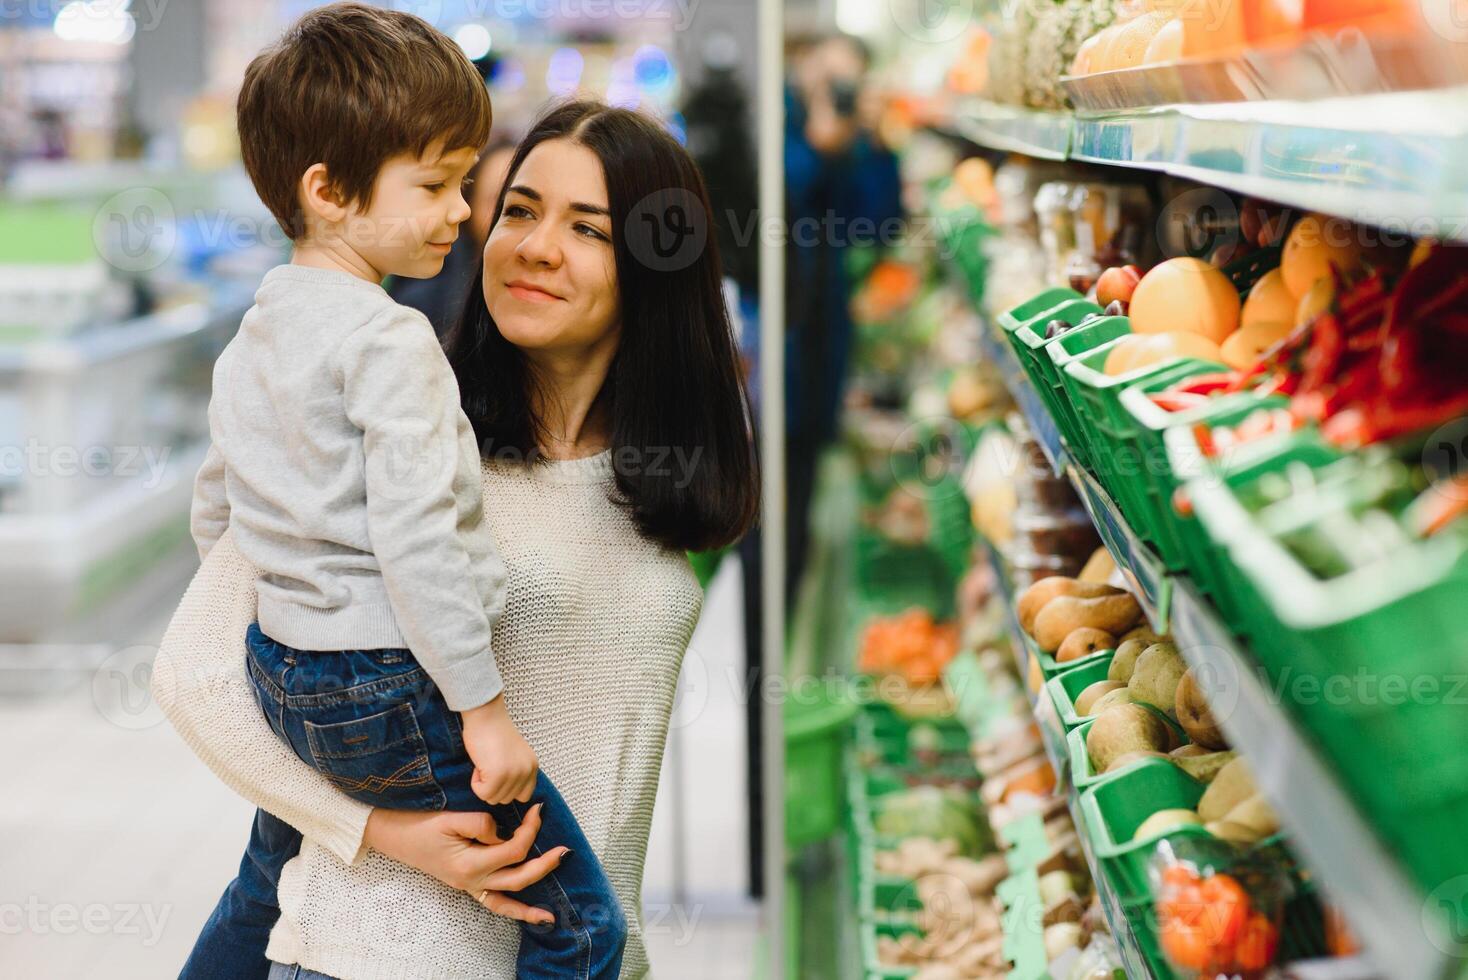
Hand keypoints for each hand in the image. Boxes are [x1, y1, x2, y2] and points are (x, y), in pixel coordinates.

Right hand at [363, 803, 565, 924]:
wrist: (394, 835)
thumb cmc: (420, 824)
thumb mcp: (450, 817)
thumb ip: (480, 824)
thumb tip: (501, 832)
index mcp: (470, 863)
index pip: (513, 849)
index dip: (530, 829)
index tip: (538, 809)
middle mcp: (472, 881)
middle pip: (518, 878)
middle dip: (544, 865)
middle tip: (565, 851)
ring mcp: (469, 886)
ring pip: (507, 900)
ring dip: (531, 905)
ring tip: (552, 915)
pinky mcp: (467, 885)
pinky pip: (494, 903)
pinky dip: (513, 911)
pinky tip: (532, 917)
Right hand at [460, 694, 537, 803]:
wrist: (485, 715)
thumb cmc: (493, 733)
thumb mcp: (513, 756)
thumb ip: (515, 773)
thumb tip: (505, 795)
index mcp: (532, 766)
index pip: (523, 796)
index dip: (507, 789)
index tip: (497, 774)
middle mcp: (527, 771)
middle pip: (506, 800)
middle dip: (492, 787)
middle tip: (488, 764)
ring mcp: (514, 773)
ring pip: (494, 798)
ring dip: (483, 784)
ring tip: (484, 763)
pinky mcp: (498, 774)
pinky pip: (483, 793)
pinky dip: (475, 783)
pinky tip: (478, 765)